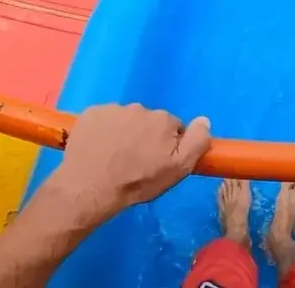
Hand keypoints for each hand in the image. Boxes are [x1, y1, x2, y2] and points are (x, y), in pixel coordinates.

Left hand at [50, 103, 210, 224]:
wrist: (90, 186)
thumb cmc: (136, 182)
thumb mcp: (177, 170)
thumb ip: (196, 142)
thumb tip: (204, 120)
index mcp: (163, 120)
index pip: (172, 128)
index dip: (166, 146)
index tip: (156, 162)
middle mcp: (140, 108)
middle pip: (148, 122)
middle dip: (145, 137)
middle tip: (134, 162)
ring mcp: (114, 108)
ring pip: (125, 120)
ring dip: (124, 133)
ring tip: (113, 157)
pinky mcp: (92, 113)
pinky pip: (104, 119)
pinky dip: (103, 130)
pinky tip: (98, 149)